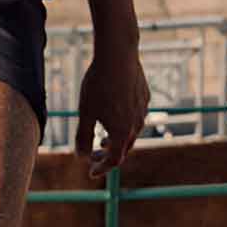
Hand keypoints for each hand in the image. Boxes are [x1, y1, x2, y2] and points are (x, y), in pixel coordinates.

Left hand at [74, 36, 151, 168]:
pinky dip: (124, 123)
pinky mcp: (145, 96)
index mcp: (122, 132)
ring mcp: (142, 110)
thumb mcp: (85, 112)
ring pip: (132, 132)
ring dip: (117, 140)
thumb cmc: (98, 84)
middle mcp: (136, 124)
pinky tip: (114, 113)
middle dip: (109, 155)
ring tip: (103, 138)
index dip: (102, 168)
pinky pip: (136, 116)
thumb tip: (81, 156)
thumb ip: (83, 136)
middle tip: (94, 155)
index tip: (91, 171)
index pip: (114, 160)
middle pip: (124, 148)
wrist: (118, 55)